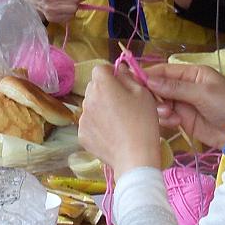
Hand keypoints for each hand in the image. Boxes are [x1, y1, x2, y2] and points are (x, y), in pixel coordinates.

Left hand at [78, 64, 163, 179]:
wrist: (135, 156)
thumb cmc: (143, 122)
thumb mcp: (143, 94)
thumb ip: (128, 77)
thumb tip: (120, 69)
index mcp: (102, 85)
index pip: (100, 69)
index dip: (111, 73)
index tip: (121, 82)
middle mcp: (88, 99)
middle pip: (94, 87)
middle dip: (105, 90)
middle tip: (122, 102)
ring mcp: (83, 118)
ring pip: (91, 105)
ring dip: (101, 107)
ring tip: (118, 121)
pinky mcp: (82, 134)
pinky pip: (89, 123)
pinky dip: (98, 125)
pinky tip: (111, 133)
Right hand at [140, 61, 224, 149]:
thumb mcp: (203, 93)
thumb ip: (175, 87)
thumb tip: (149, 79)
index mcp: (192, 73)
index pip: (164, 70)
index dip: (148, 74)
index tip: (133, 81)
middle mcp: (185, 86)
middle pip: (159, 87)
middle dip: (154, 95)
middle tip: (154, 104)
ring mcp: (183, 104)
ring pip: (160, 103)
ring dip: (161, 109)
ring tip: (171, 115)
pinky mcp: (183, 120)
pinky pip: (167, 117)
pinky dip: (167, 120)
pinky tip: (176, 123)